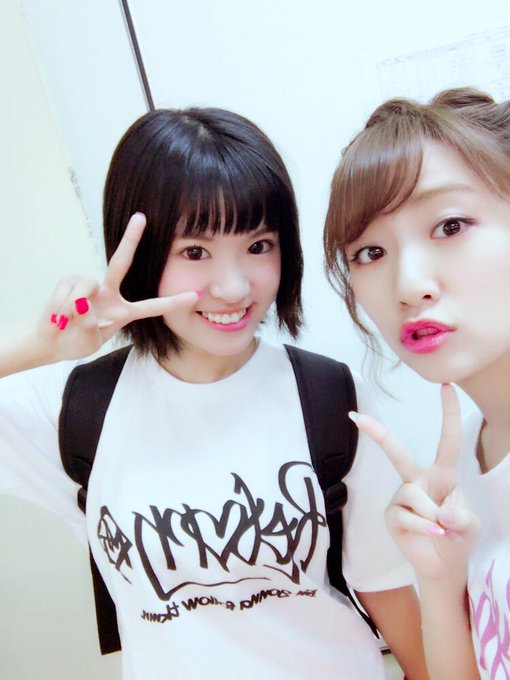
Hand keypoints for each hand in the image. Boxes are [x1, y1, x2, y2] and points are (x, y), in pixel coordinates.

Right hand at [36, 213, 197, 361]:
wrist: (53, 342)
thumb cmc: (77, 341)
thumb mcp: (89, 341)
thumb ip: (90, 327)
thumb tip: (84, 304)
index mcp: (123, 311)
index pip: (152, 306)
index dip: (172, 302)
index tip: (195, 295)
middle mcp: (109, 293)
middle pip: (121, 263)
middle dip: (130, 239)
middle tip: (141, 217)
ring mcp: (90, 286)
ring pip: (87, 286)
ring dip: (74, 307)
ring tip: (67, 321)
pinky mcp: (70, 281)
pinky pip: (69, 291)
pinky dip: (61, 306)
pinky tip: (59, 315)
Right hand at [350, 385, 479, 581]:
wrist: (444, 566)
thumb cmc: (458, 537)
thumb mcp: (471, 526)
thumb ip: (462, 516)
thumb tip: (441, 513)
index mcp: (442, 474)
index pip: (447, 441)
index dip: (448, 414)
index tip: (446, 387)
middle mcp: (418, 480)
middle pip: (397, 452)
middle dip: (378, 433)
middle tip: (357, 417)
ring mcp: (401, 497)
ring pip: (414, 494)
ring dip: (434, 516)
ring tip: (443, 530)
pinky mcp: (391, 516)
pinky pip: (407, 515)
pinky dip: (424, 527)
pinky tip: (433, 534)